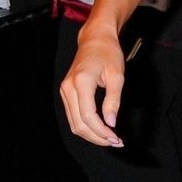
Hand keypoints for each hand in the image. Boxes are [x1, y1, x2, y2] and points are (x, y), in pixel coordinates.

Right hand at [60, 23, 126, 147]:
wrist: (95, 40)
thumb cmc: (108, 54)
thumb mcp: (117, 76)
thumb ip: (113, 101)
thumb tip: (111, 123)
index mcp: (81, 82)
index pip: (88, 116)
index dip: (102, 131)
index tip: (116, 138)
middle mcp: (68, 88)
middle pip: (79, 124)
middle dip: (97, 137)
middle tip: (116, 142)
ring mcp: (65, 90)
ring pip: (74, 123)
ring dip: (91, 134)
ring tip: (110, 139)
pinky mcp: (66, 92)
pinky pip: (73, 116)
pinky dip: (86, 126)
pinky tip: (100, 129)